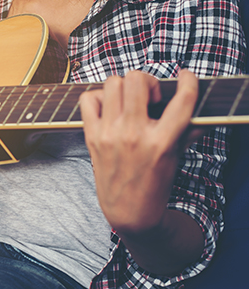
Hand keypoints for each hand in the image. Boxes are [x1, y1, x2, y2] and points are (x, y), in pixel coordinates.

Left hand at [79, 70, 203, 273]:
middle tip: (150, 97)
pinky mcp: (92, 136)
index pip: (181, 100)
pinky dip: (98, 97)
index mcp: (161, 142)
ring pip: (112, 83)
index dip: (189, 81)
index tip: (187, 77)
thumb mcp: (177, 157)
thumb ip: (189, 131)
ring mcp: (109, 134)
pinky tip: (109, 108)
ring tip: (130, 102)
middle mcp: (133, 135)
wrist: (129, 211)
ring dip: (124, 87)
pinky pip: (88, 99)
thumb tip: (201, 110)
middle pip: (136, 80)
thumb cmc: (155, 184)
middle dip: (148, 82)